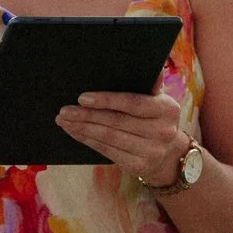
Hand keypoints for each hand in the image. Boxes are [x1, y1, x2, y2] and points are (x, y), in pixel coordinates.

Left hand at [57, 91, 188, 183]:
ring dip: (82, 128)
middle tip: (64, 110)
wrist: (168, 153)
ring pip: (109, 137)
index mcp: (167, 109)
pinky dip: (87, 140)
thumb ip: (151, 84)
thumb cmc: (154, 117)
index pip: (133, 103)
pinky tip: (75, 132)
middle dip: (86, 115)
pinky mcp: (139, 166)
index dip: (106, 100)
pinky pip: (107, 150)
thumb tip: (154, 66)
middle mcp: (163, 131)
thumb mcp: (158, 100)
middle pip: (116, 121)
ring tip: (64, 120)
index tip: (82, 98)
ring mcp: (151, 151)